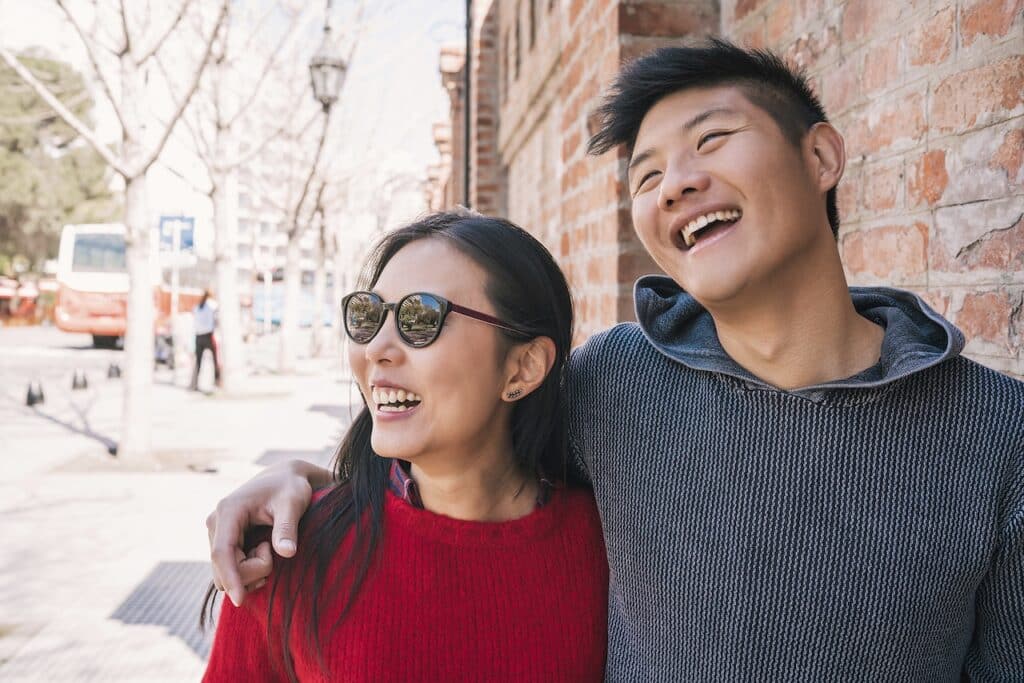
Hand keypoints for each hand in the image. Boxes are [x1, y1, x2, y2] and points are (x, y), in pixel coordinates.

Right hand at [206, 460, 329, 605]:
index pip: (221, 553)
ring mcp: (217, 533)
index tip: (240, 600)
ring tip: (270, 548)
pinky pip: (229, 568)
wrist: (283, 478)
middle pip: (223, 568)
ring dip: (250, 570)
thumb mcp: (293, 503)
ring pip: (224, 572)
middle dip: (251, 571)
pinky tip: (264, 554)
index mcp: (228, 511)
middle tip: (275, 550)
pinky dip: (248, 569)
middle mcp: (216, 523)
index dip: (231, 578)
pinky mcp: (223, 541)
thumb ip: (287, 527)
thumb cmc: (290, 487)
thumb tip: (287, 553)